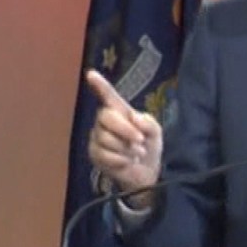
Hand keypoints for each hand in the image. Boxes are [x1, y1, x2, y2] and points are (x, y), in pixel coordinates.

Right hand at [85, 69, 162, 207]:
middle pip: (107, 117)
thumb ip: (149, 123)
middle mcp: (105, 121)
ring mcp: (97, 137)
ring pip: (106, 139)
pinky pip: (105, 154)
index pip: (108, 96)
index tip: (91, 74)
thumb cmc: (149, 147)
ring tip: (135, 153)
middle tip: (140, 141)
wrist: (146, 172)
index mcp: (120, 112)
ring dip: (126, 149)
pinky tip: (126, 162)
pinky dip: (121, 160)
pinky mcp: (94, 153)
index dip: (100, 85)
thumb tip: (133, 117)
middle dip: (126, 130)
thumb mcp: (156, 133)